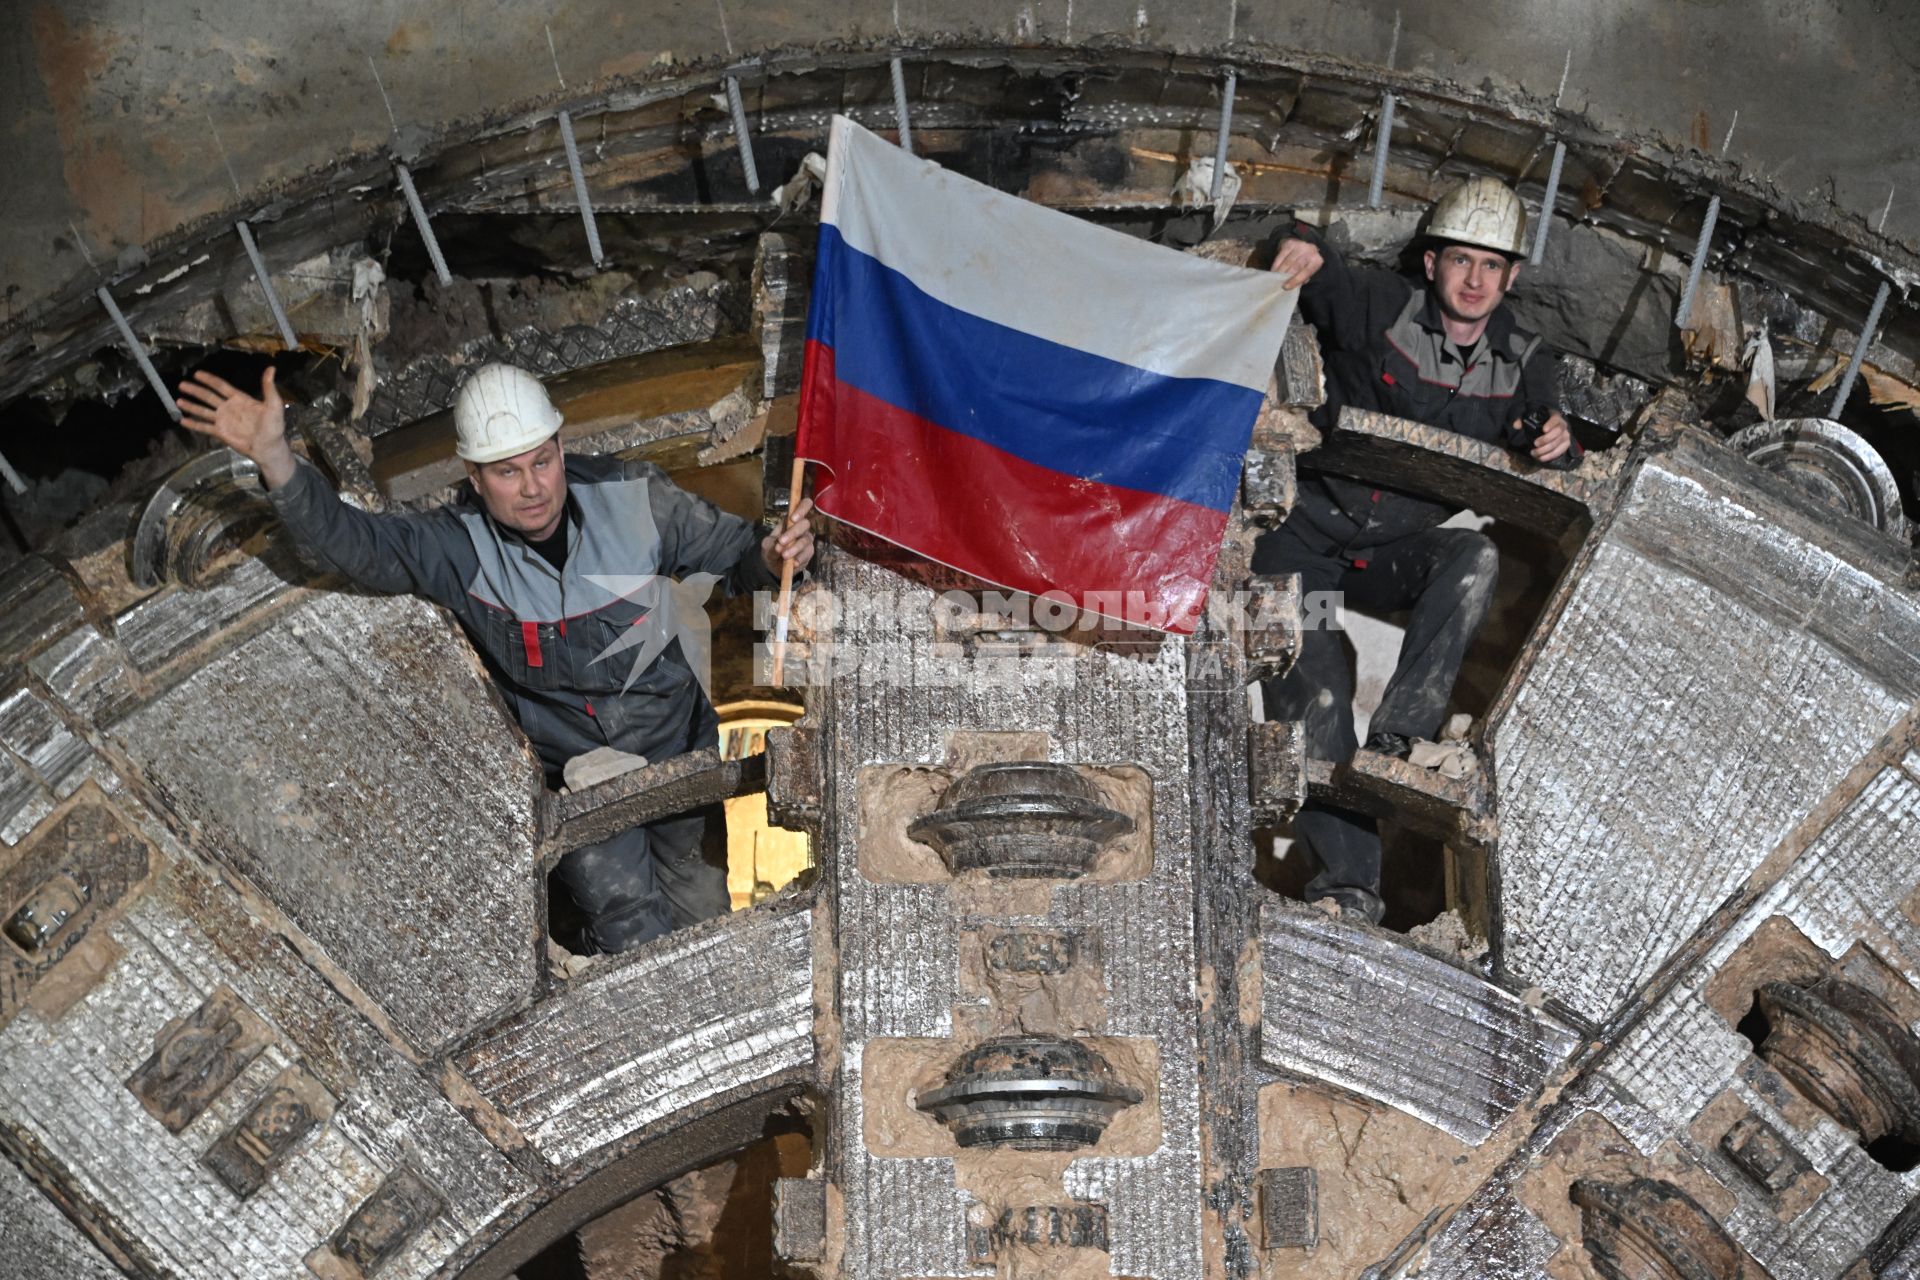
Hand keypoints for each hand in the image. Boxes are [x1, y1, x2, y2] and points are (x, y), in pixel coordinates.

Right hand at [177, 368, 297, 487]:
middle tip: (181, 384)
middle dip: (195, 391)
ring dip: (191, 406)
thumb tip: (271, 368)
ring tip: (178, 400)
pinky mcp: (220, 432)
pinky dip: (193, 424)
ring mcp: (223, 420)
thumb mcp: (274, 404)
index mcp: (240, 399)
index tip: (197, 374)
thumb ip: (269, 387)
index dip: (209, 380)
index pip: (221, 386)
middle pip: (208, 397)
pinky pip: (204, 427)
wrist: (268, 447)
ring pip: (203, 411)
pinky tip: (182, 420)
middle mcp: (229, 408)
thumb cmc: (273, 426)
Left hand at [762, 497, 815, 575]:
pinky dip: (800, 558)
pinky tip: (793, 563)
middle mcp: (801, 527)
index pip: (804, 505)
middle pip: (805, 523)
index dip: (801, 509)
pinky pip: (808, 553)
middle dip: (793, 532)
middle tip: (781, 542)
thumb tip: (780, 547)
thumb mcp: (767, 546)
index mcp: (791, 519)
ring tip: (784, 556)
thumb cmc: (771, 549)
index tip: (793, 518)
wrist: (773, 565)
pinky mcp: (809, 552)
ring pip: (806, 540)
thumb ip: (772, 545)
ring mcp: (806, 540)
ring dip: (795, 548)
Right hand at [1269, 238, 1322, 289]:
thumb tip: (1292, 285)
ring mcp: (1299, 245)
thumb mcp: (1309, 271)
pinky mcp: (1289, 243)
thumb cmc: (1306, 263)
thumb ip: (1303, 278)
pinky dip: (1276, 265)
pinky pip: (1281, 256)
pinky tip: (1273, 271)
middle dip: (1286, 276)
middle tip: (1279, 284)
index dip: (1296, 280)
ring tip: (1275, 278)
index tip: (1286, 287)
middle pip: (1296, 266)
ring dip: (1280, 271)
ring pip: (1287, 261)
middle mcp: (1309, 251)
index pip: (1306, 272)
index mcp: (1316, 260)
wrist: (1304, 247)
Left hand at [1526, 411, 1573, 462]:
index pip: (1555, 418)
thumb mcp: (1530, 419)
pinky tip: (1541, 458)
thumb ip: (1522, 420)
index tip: (1544, 429)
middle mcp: (1562, 425)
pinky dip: (1550, 456)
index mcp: (1555, 416)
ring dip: (1546, 450)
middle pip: (1558, 432)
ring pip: (1558, 443)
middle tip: (1535, 444)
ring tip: (1534, 453)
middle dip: (1546, 439)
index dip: (1551, 424)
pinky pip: (1560, 451)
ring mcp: (1565, 435)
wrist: (1548, 430)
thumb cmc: (1539, 423)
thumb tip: (1516, 425)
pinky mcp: (1566, 444)